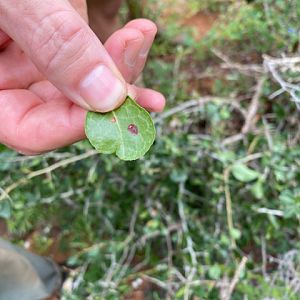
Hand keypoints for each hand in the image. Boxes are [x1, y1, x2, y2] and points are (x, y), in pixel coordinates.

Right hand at [0, 1, 164, 153]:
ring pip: (88, 91)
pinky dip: (119, 53)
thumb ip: (55, 43)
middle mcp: (12, 78)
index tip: (114, 106)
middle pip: (66, 113)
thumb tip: (107, 98)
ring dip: (123, 73)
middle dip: (109, 100)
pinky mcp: (64, 41)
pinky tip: (138, 35)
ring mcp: (38, 61)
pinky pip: (95, 62)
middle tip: (144, 89)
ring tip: (141, 38)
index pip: (29, 129)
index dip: (72, 126)